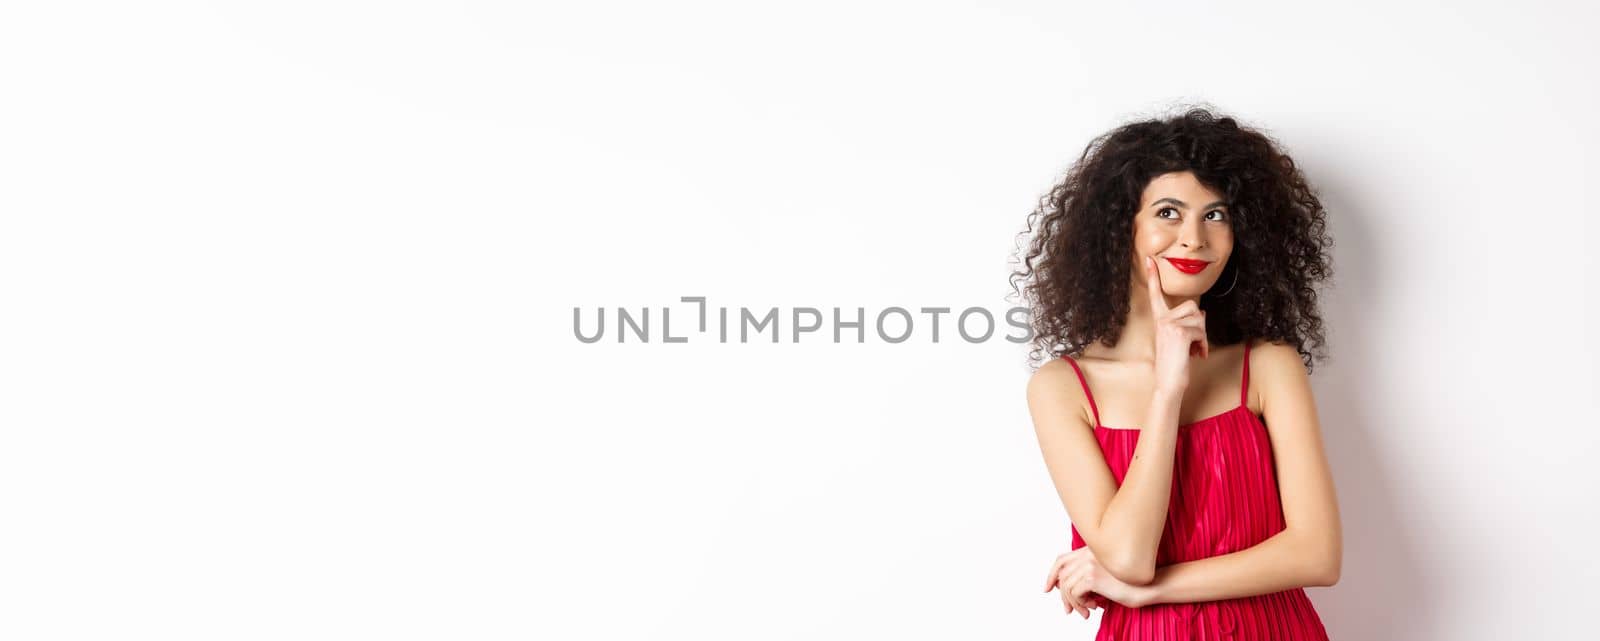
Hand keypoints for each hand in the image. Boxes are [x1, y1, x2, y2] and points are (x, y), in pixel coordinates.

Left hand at [1044, 545, 1152, 616]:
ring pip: (1066, 586)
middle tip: (1069, 610)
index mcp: (1090, 550)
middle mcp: (1088, 554)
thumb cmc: (1130, 583)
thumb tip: (1064, 591)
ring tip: (1086, 611)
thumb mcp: (1105, 576)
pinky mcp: (1092, 577)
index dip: (1051, 574)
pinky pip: (1074, 594)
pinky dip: (1081, 604)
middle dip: (1062, 595)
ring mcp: (1089, 564)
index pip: (1062, 559)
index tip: (1048, 588)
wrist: (1148, 586)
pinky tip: (1094, 607)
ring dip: (1074, 603)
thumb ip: (1087, 576)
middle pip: (1061, 575)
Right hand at [1145, 255, 1208, 391]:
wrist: (1169, 384)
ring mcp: (1169, 325)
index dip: (1153, 276)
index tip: (1149, 259)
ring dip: (1202, 336)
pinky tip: (1196, 355)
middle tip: (1194, 344)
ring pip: (1200, 318)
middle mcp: (1162, 320)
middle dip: (1200, 325)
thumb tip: (1202, 312)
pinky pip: (1201, 330)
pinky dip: (1203, 345)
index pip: (1156, 295)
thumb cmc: (1175, 364)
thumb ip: (1188, 323)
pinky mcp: (1178, 332)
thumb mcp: (1182, 340)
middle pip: (1194, 307)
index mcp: (1160, 320)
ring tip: (1194, 351)